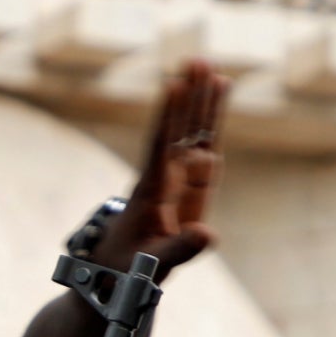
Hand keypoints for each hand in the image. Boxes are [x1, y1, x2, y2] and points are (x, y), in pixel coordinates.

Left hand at [94, 61, 228, 276]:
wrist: (116, 277)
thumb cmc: (126, 272)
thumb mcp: (151, 266)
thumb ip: (179, 249)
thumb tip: (208, 233)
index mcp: (150, 192)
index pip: (160, 147)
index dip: (167, 118)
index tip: (173, 86)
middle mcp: (163, 178)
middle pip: (178, 130)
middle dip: (189, 97)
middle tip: (196, 59)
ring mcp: (178, 179)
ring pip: (193, 133)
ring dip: (202, 101)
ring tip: (211, 66)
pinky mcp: (191, 186)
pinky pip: (204, 148)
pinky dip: (212, 122)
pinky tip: (219, 92)